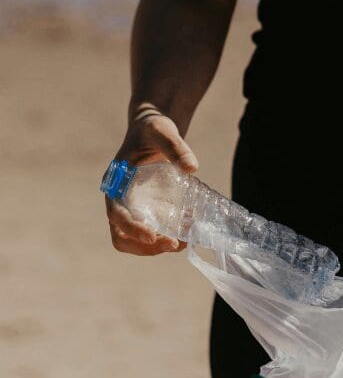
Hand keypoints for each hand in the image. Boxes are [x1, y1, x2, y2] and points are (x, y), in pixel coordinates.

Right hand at [106, 106, 197, 255]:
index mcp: (115, 182)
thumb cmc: (153, 129)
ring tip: (183, 243)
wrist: (153, 131)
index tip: (152, 235)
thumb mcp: (163, 132)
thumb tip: (192, 168)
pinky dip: (166, 237)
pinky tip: (187, 230)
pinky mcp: (147, 211)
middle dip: (145, 246)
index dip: (131, 227)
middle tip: (175, 244)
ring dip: (155, 248)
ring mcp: (132, 208)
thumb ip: (176, 147)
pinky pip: (151, 233)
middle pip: (120, 235)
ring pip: (133, 241)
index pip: (116, 213)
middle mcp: (119, 199)